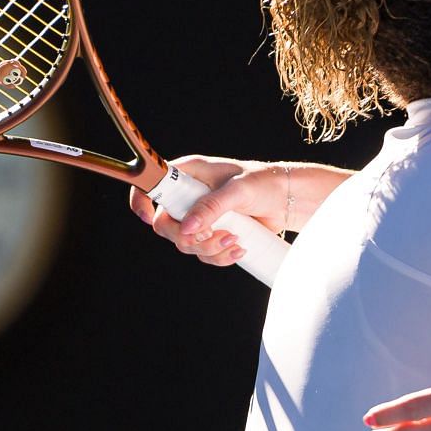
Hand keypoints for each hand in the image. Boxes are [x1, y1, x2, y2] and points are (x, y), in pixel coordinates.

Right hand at [126, 155, 282, 267]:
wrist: (287, 200)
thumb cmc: (264, 183)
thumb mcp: (238, 191)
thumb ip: (212, 207)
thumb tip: (189, 228)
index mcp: (190, 174)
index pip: (154, 183)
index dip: (142, 199)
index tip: (146, 215)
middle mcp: (190, 195)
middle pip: (164, 224)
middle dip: (188, 236)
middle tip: (213, 234)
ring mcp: (201, 216)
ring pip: (185, 243)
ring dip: (208, 248)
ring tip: (235, 239)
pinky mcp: (213, 233)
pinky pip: (203, 253)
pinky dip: (219, 256)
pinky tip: (239, 248)